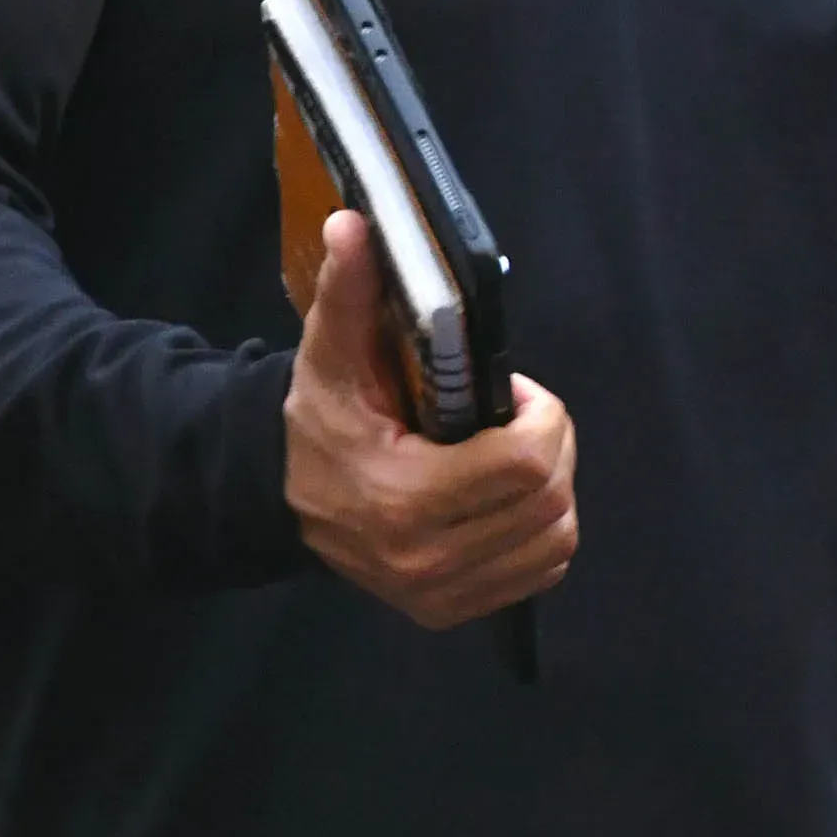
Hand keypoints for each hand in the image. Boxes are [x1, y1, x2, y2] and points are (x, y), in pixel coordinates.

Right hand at [284, 209, 576, 626]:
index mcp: (403, 497)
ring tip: (507, 458)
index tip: (512, 394)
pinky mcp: (451, 611)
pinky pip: (542, 570)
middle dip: (551, 445)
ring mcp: (440, 593)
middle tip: (515, 420)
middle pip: (551, 496)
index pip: (529, 461)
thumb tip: (357, 225)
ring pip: (557, 537)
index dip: (540, 416)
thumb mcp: (330, 356)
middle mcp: (425, 559)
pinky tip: (503, 499)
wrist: (279, 501)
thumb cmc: (320, 422)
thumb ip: (352, 294)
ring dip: (551, 488)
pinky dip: (541, 530)